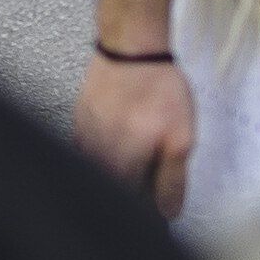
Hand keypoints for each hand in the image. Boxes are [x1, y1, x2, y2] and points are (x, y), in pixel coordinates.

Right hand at [70, 49, 196, 221]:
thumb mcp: (180, 137)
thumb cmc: (157, 85)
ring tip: (135, 155)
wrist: (132, 47)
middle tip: (148, 177)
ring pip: (96, 170)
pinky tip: (116, 143)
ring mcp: (83, 137)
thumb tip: (169, 210)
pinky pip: (85, 150)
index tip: (155, 211)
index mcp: (122, 163)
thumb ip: (173, 179)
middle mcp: (97, 154)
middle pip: (110, 188)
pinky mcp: (79, 121)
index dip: (143, 211)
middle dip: (129, 190)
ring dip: (116, 172)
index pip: (127, 204)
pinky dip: (101, 154)